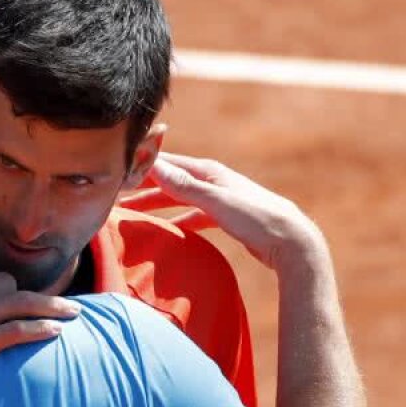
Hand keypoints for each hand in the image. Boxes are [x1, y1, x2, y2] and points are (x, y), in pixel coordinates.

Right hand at [122, 153, 324, 273]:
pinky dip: (177, 221)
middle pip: (169, 181)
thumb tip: (154, 166)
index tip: (114, 169)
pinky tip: (167, 232)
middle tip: (113, 195)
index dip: (141, 165)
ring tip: (131, 214)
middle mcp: (212, 181)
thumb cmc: (257, 219)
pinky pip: (192, 216)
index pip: (166, 164)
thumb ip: (185, 186)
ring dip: (156, 205)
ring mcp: (219, 199)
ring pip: (178, 199)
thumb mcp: (217, 202)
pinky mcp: (226, 218)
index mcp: (209, 172)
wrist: (292, 242)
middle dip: (142, 187)